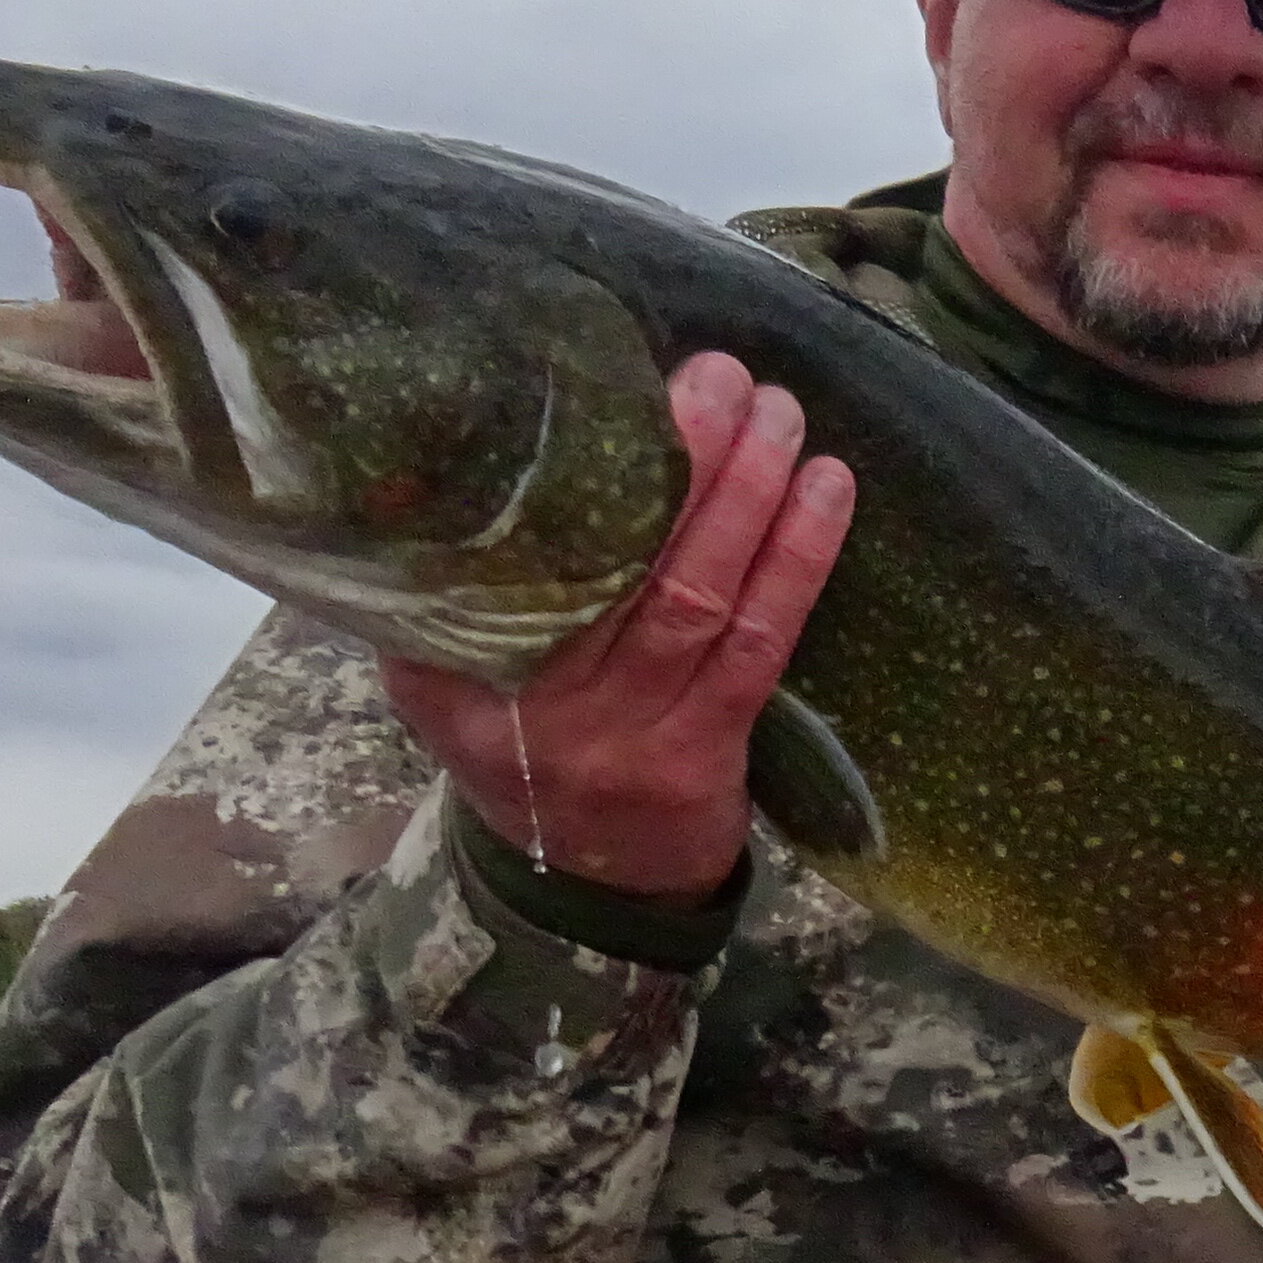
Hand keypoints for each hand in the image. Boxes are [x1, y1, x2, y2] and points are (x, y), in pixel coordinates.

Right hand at [382, 355, 855, 901]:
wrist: (588, 890)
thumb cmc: (526, 744)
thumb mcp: (448, 679)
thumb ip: (439, 589)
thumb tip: (435, 454)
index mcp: (452, 670)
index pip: (497, 551)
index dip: (554, 462)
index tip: (598, 376)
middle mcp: (531, 704)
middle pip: (612, 557)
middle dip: (674, 453)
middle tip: (718, 372)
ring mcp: (621, 734)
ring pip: (690, 592)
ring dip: (744, 492)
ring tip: (777, 411)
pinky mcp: (702, 755)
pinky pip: (755, 645)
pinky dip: (795, 561)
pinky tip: (827, 489)